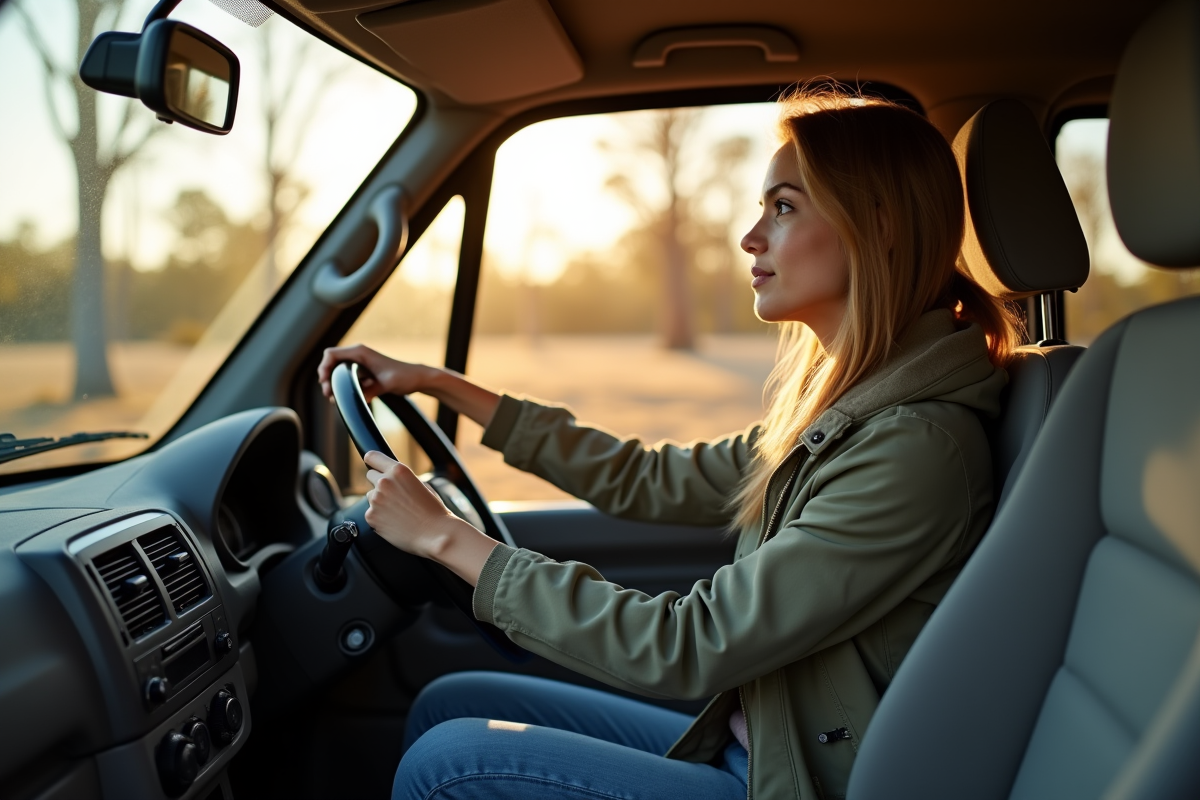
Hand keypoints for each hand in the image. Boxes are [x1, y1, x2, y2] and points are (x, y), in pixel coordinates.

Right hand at [317, 344, 437, 402]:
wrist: (417, 378)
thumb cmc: (405, 376)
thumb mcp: (387, 384)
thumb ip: (371, 390)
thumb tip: (357, 399)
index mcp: (361, 352)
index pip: (332, 354)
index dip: (324, 367)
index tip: (324, 382)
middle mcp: (358, 355)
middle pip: (331, 363)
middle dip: (327, 379)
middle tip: (329, 395)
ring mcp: (360, 363)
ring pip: (337, 372)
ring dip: (334, 384)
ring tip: (334, 398)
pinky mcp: (363, 372)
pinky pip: (346, 378)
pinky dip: (343, 387)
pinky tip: (346, 398)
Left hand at [363, 451, 498, 585]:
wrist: (436, 534)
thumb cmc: (434, 512)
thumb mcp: (423, 485)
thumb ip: (403, 480)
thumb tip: (394, 480)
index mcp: (399, 470)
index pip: (372, 457)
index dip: (373, 462)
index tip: (374, 466)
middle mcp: (385, 482)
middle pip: (370, 476)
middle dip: (380, 483)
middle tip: (394, 496)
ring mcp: (376, 499)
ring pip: (371, 496)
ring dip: (380, 501)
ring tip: (398, 512)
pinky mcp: (371, 516)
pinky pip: (371, 513)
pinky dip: (379, 517)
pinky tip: (394, 522)